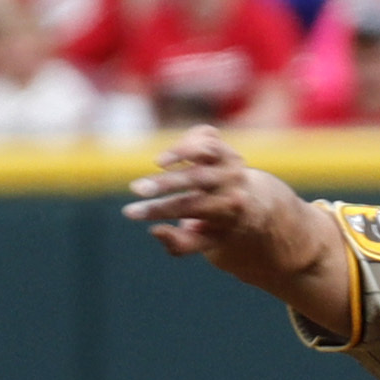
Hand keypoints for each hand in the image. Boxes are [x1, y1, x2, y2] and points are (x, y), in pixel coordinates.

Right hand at [123, 126, 262, 255]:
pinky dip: (186, 142)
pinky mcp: (223, 145)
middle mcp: (234, 183)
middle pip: (198, 178)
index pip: (191, 207)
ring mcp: (231, 161)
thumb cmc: (217, 226)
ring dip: (180, 153)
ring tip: (157, 164)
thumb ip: (181, 244)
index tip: (130, 213)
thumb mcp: (204, 242)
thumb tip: (155, 231)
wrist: (249, 207)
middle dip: (165, 183)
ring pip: (207, 149)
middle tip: (136, 188)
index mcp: (229, 210)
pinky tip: (167, 159)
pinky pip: (205, 135)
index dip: (159, 210)